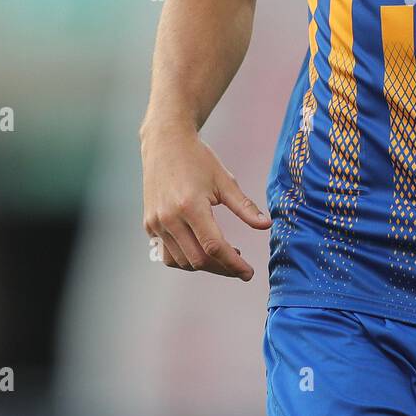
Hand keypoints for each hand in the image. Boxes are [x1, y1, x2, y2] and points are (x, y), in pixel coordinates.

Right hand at [140, 125, 270, 280]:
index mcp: (191, 206)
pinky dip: (186, 259)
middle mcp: (169, 218)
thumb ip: (245, 206)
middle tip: (240, 267)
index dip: (234, 264)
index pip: (214, 247)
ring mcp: (156, 223)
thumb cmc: (198, 159)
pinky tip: (201, 250)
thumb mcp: (225, 181)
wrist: (165, 142)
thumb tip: (267, 226)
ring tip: (224, 256)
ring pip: (182, 262)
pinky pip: (168, 254)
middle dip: (223, 268)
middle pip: (198, 260)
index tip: (248, 273)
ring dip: (205, 266)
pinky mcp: (149, 224)